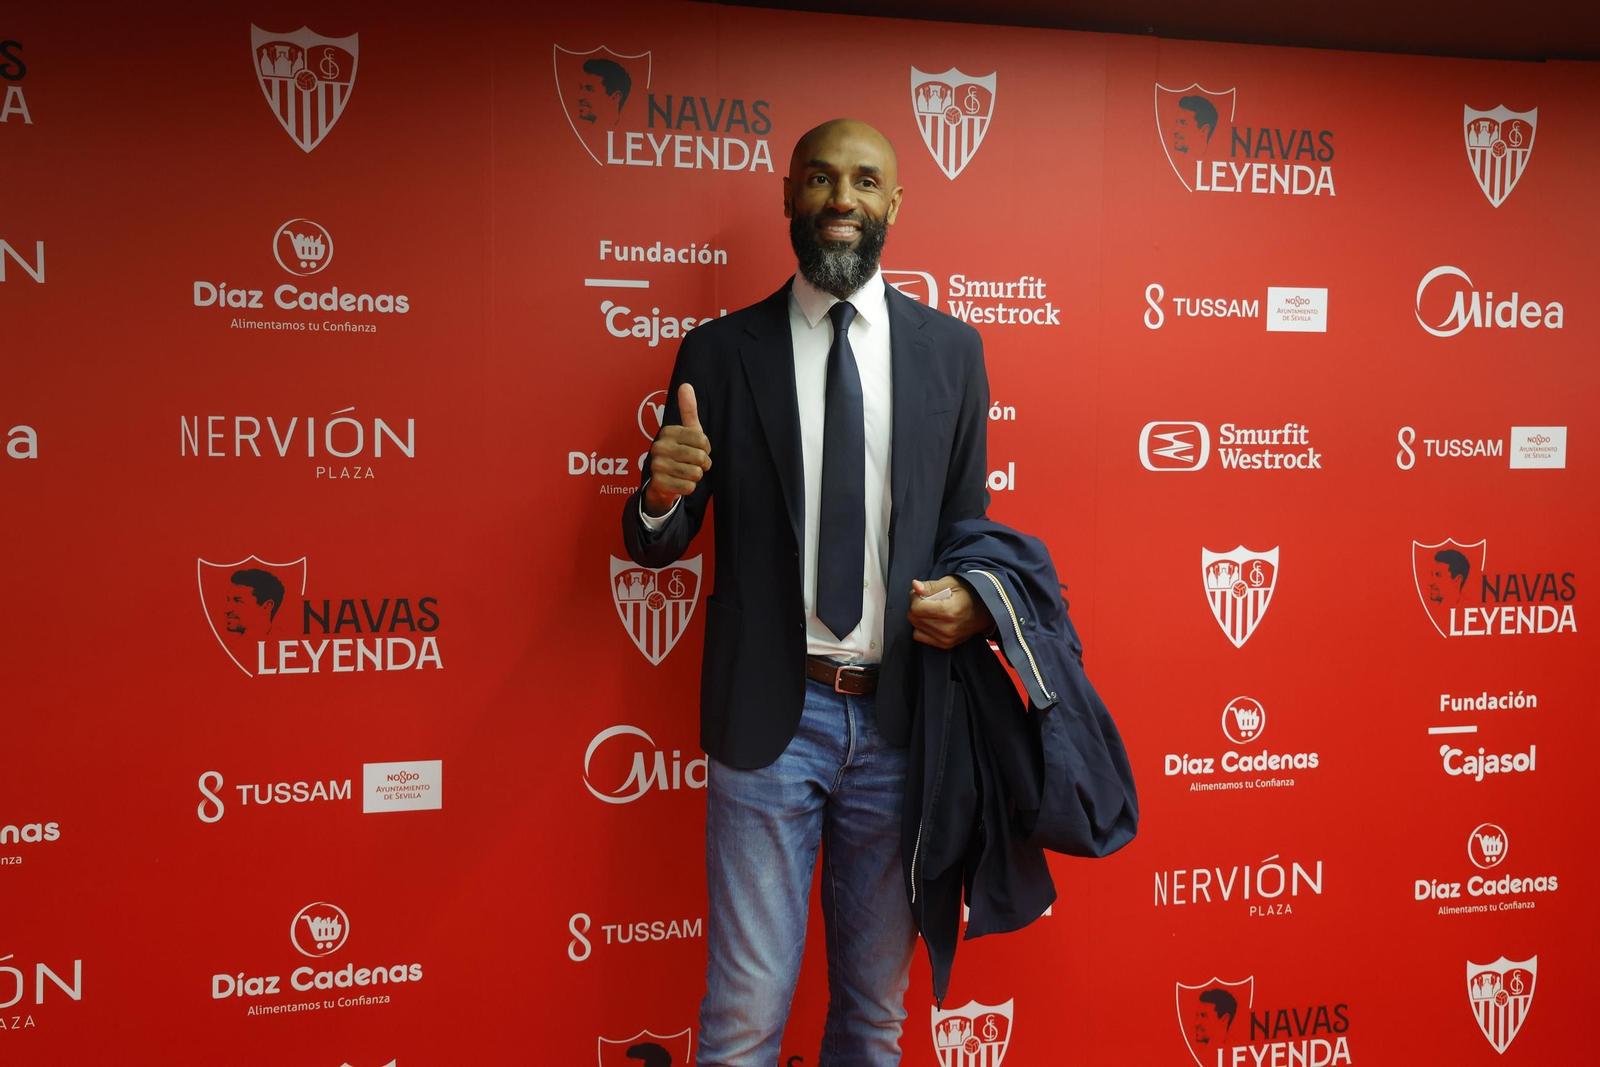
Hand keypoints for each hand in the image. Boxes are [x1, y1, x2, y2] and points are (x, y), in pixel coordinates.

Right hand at [643, 383, 711, 515]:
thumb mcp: (688, 431)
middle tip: (696, 464)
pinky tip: (681, 483)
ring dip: (696, 476)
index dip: (706, 449)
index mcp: (668, 431)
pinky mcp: (658, 483)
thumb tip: (686, 385)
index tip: (699, 450)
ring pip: (695, 473)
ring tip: (689, 473)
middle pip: (700, 457)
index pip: (702, 440)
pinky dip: (689, 487)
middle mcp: (659, 446)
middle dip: (703, 464)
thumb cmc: (681, 453)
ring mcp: (656, 465)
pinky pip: (688, 487)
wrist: (663, 482)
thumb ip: (688, 409)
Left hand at [907, 576, 992, 648]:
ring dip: (918, 617)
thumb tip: (915, 585)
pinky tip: (932, 620)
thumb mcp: (951, 583)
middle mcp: (948, 628)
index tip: (921, 592)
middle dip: (915, 606)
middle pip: (913, 618)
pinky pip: (920, 637)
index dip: (915, 597)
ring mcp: (947, 639)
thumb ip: (931, 586)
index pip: (916, 608)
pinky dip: (922, 628)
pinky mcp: (946, 644)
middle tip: (927, 599)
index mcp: (949, 611)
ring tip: (931, 609)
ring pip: (915, 627)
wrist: (986, 610)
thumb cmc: (969, 593)